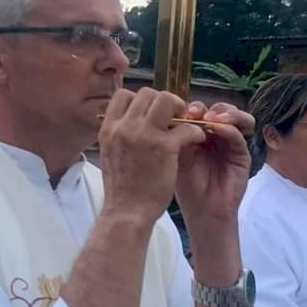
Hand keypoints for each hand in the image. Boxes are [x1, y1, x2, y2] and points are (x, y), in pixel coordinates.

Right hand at [98, 88, 205, 231]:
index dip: (141, 100)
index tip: (151, 113)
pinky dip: (195, 131)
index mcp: (109, 128)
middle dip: (163, 101)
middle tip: (173, 116)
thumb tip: (129, 121)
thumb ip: (118, 135)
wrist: (126, 213)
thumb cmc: (121, 188)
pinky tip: (197, 139)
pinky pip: (186, 126)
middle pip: (147, 93)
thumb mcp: (109, 154)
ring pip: (167, 100)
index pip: (123, 95)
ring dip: (179, 109)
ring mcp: (144, 135)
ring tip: (185, 124)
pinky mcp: (165, 147)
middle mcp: (124, 127)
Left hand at [174, 102, 253, 266]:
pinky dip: (229, 129)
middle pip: (220, 110)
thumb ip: (179, 134)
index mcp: (201, 133)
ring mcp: (231, 144)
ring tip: (212, 118)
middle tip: (196, 113)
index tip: (182, 111)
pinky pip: (239, 137)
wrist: (202, 211)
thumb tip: (174, 110)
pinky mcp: (242, 155)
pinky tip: (218, 128)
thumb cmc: (186, 185)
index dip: (193, 108)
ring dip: (225, 113)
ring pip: (236, 117)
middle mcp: (218, 135)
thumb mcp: (178, 155)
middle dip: (209, 108)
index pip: (201, 111)